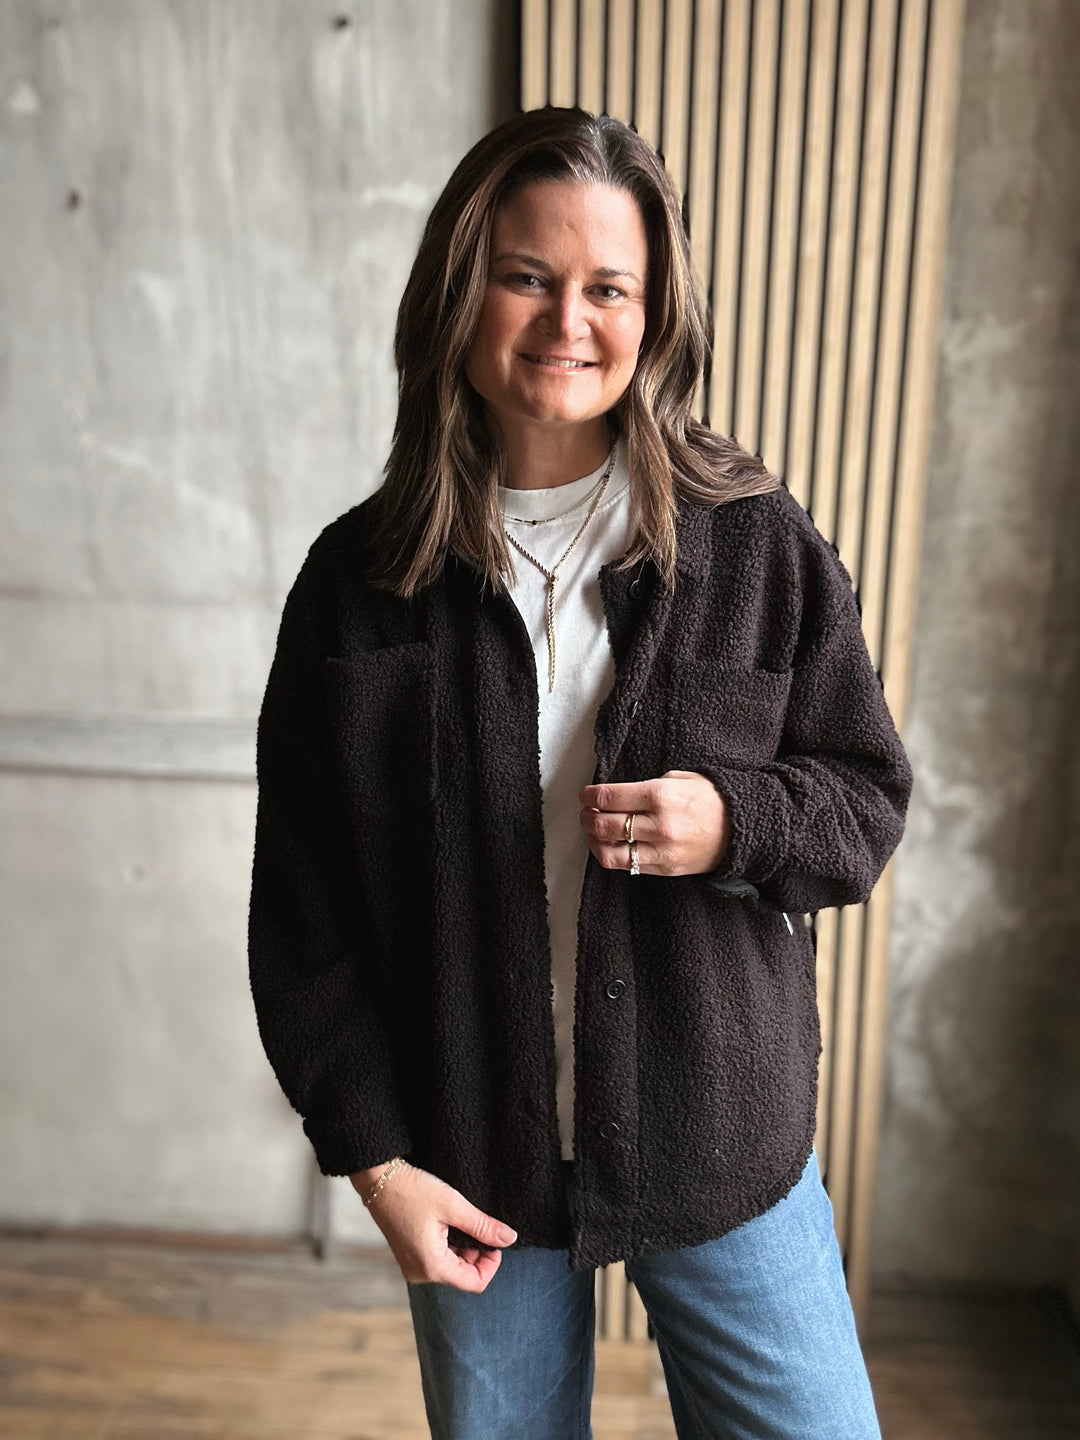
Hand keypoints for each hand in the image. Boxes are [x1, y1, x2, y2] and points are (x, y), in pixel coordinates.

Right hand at [350, 1161, 517, 1291]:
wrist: (379, 1178)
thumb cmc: (413, 1190)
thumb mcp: (453, 1205)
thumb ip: (483, 1226)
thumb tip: (509, 1239)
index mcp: (432, 1266)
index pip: (475, 1282)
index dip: (492, 1263)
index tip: (494, 1237)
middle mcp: (420, 1274)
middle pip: (463, 1276)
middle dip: (478, 1253)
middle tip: (478, 1224)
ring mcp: (412, 1266)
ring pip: (452, 1267)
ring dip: (464, 1248)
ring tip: (462, 1221)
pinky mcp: (409, 1257)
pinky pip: (437, 1260)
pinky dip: (450, 1246)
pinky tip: (449, 1224)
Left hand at [579, 769, 730, 875]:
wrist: (743, 828)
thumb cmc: (711, 799)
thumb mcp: (679, 779)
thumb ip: (646, 787)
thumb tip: (615, 796)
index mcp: (660, 795)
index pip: (610, 798)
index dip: (590, 796)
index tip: (586, 795)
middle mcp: (658, 825)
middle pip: (604, 825)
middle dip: (587, 818)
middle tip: (586, 812)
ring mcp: (661, 850)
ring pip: (609, 853)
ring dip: (593, 841)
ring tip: (593, 832)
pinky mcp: (665, 869)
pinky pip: (627, 866)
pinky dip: (611, 856)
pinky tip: (609, 846)